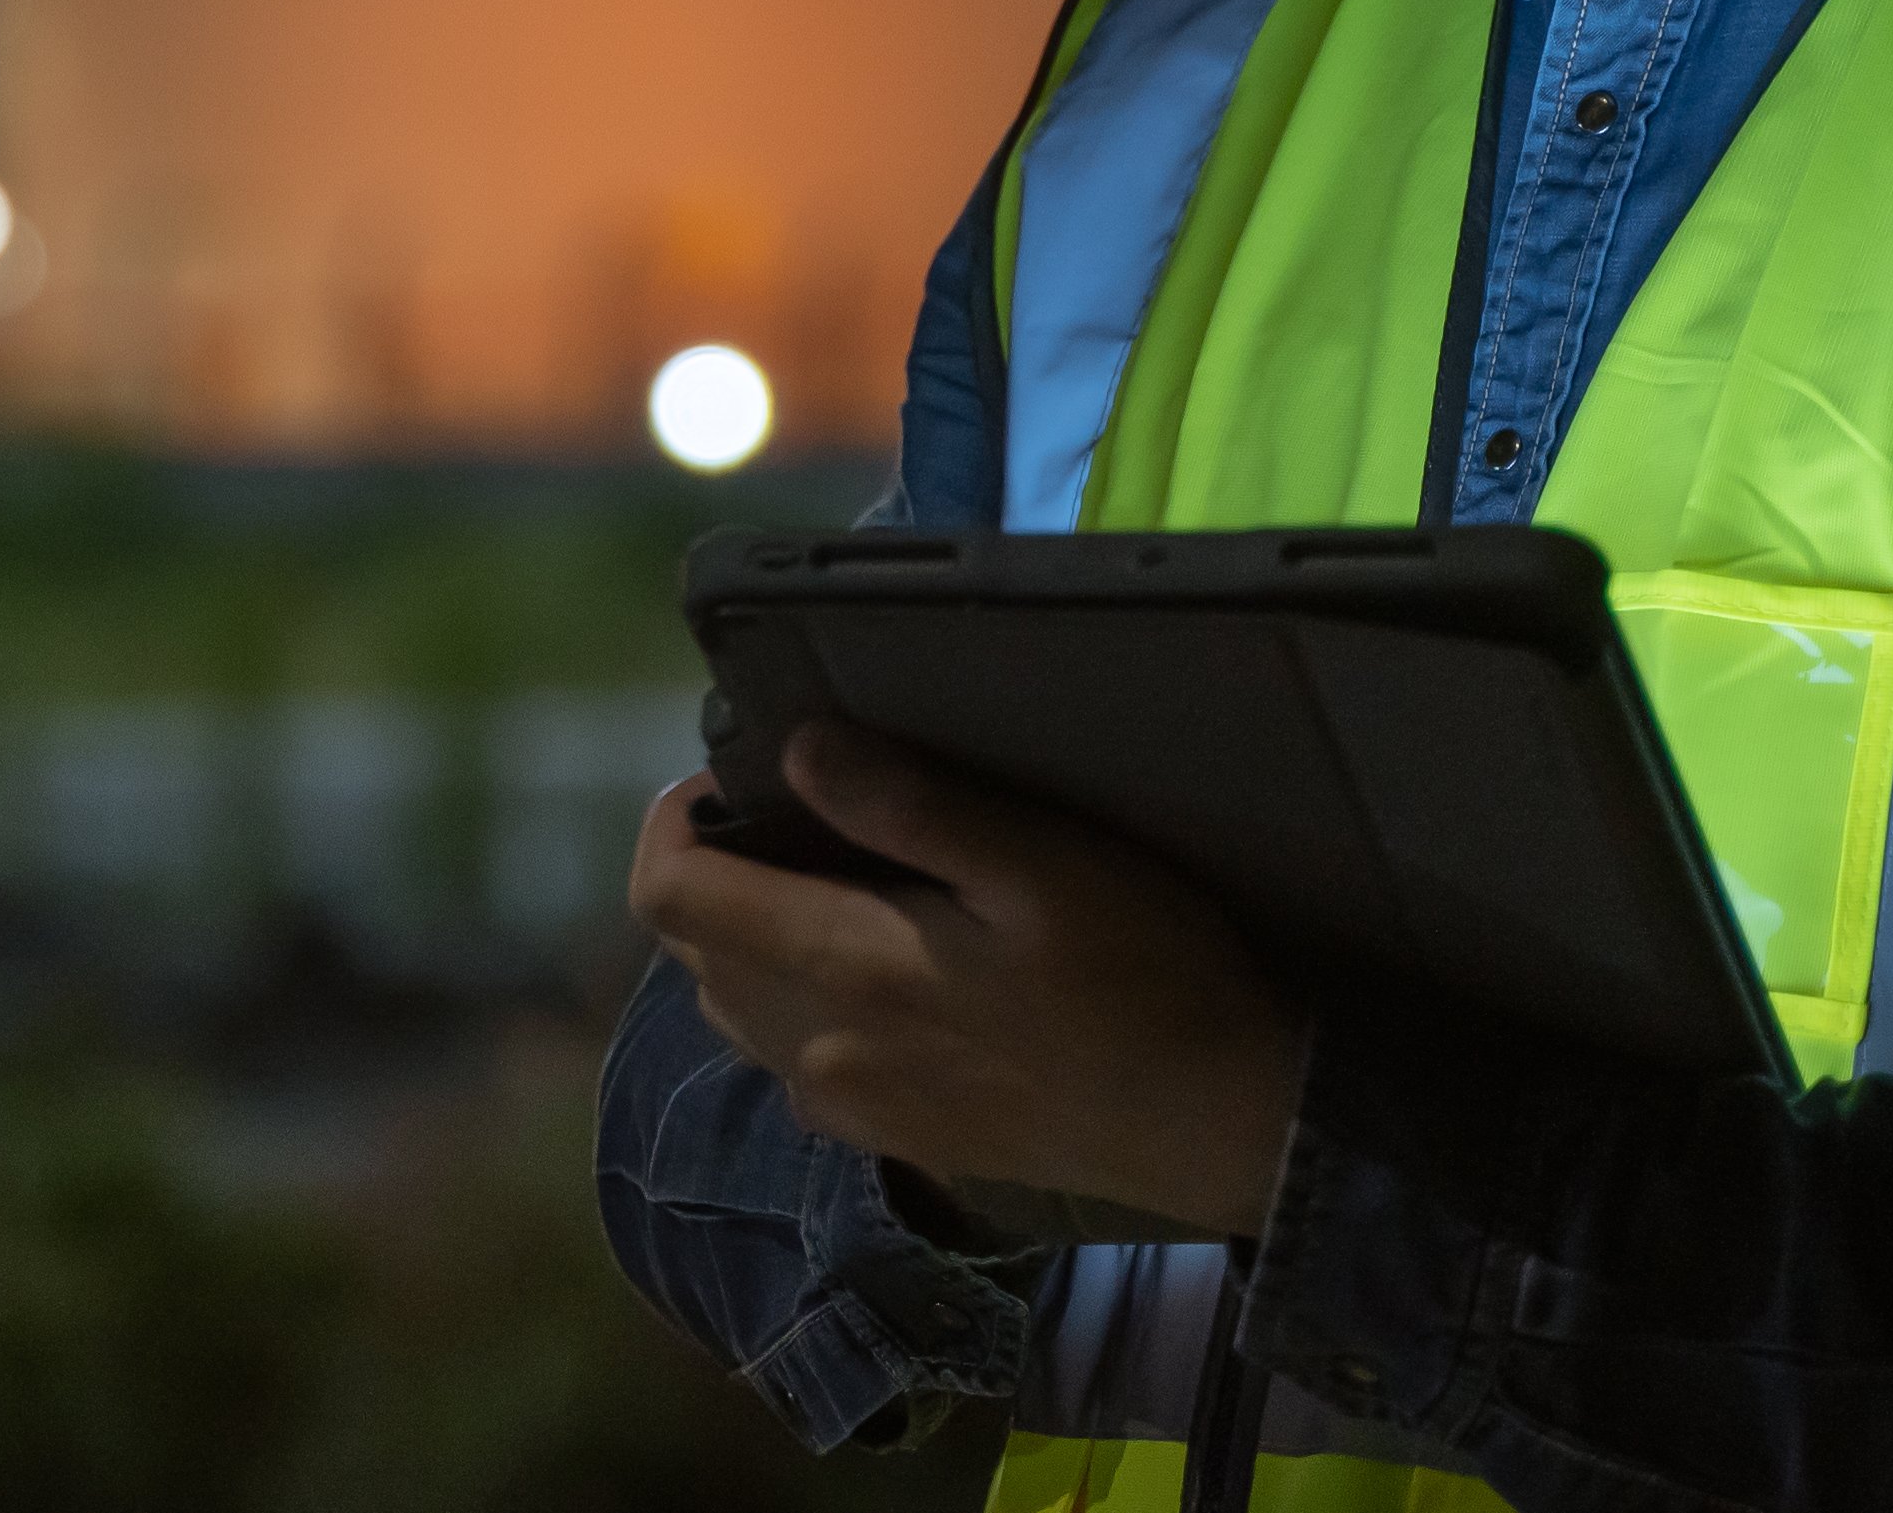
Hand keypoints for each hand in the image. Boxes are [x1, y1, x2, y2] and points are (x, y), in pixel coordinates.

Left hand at [628, 721, 1308, 1236]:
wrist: (1223, 1128)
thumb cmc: (1147, 977)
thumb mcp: (1045, 865)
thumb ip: (913, 807)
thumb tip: (801, 750)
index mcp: (847, 968)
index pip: (671, 897)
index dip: (669, 824)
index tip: (718, 779)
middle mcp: (819, 1053)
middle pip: (694, 952)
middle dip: (715, 873)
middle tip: (794, 817)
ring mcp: (854, 1109)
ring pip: (738, 1011)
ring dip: (752, 941)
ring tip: (832, 885)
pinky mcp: (895, 1143)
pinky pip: (797, 1066)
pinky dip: (799, 1006)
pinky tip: (878, 976)